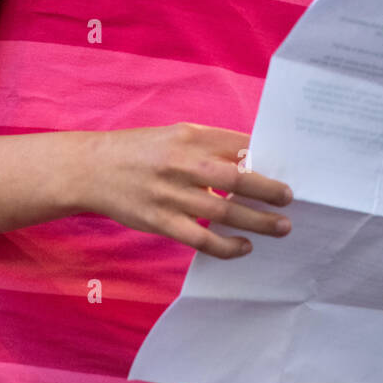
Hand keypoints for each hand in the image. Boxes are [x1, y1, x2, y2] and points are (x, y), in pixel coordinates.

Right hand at [85, 122, 292, 259]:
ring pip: (226, 212)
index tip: (285, 169)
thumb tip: (251, 162)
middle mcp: (184, 163)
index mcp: (190, 136)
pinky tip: (244, 247)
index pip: (240, 145)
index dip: (267, 159)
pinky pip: (202, 239)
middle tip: (290, 199)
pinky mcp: (162, 222)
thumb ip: (208, 146)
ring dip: (258, 221)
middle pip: (239, 179)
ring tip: (281, 226)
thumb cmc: (140, 150)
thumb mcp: (174, 135)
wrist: (92, 169)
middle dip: (270, 191)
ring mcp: (172, 195)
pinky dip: (227, 246)